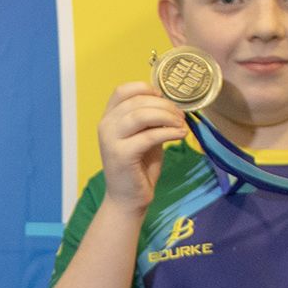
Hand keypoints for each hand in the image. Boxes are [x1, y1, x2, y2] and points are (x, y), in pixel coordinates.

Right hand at [95, 81, 188, 209]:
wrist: (128, 198)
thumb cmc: (138, 167)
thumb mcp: (144, 136)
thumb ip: (150, 119)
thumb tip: (169, 103)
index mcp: (109, 118)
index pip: (122, 91)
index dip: (145, 89)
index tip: (164, 97)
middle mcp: (106, 125)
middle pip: (137, 101)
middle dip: (164, 105)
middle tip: (181, 115)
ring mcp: (111, 140)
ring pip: (142, 115)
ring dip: (167, 116)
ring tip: (181, 124)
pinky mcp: (122, 154)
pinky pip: (149, 135)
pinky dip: (169, 132)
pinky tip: (180, 134)